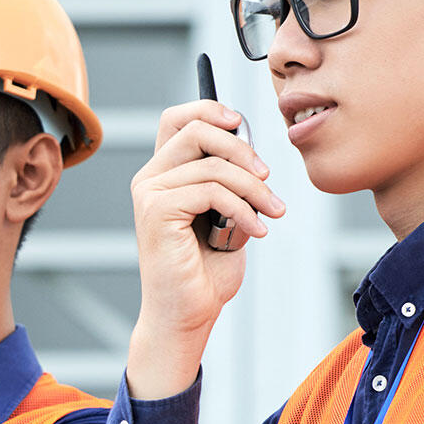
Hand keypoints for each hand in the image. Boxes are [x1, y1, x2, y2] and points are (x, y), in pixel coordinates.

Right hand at [125, 101, 286, 399]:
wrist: (188, 315)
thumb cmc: (205, 271)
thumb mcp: (227, 215)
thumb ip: (230, 182)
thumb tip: (251, 154)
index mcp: (163, 175)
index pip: (178, 119)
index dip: (210, 109)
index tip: (241, 125)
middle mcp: (149, 178)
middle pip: (198, 130)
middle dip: (243, 149)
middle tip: (268, 177)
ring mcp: (149, 194)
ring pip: (213, 164)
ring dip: (254, 188)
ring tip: (273, 212)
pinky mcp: (156, 211)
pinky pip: (211, 190)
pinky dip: (243, 208)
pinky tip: (257, 230)